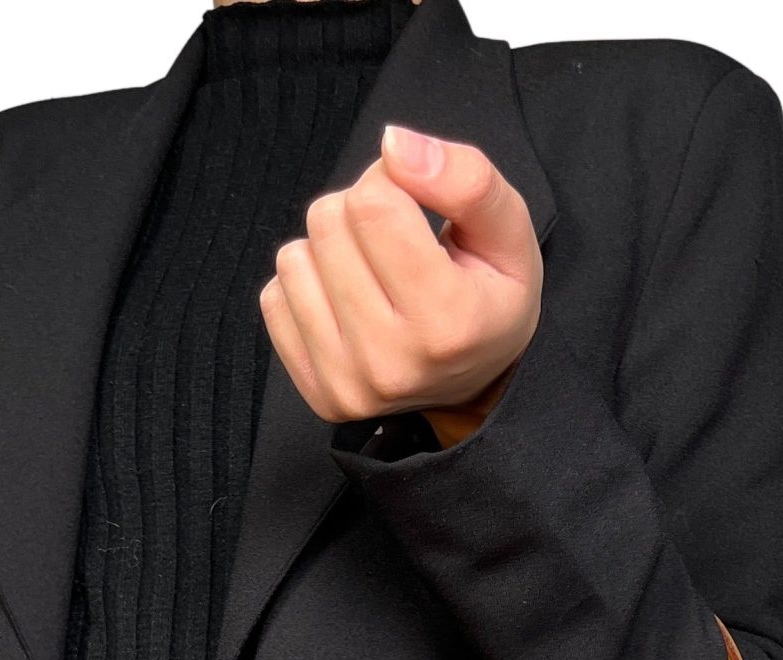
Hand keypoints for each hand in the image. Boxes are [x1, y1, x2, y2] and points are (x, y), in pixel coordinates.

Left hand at [261, 125, 540, 443]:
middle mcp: (393, 363)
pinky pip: (274, 299)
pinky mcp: (319, 393)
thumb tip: (393, 144)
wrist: (477, 383)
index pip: (371, 204)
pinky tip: (348, 303)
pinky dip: (308, 287)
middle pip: (327, 223)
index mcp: (447, 323)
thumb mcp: (508, 233)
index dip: (389, 181)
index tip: (415, 206)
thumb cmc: (491, 298)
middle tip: (395, 245)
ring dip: (329, 250)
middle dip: (358, 213)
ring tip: (372, 275)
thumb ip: (466, 179)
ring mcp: (350, 385)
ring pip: (293, 258)